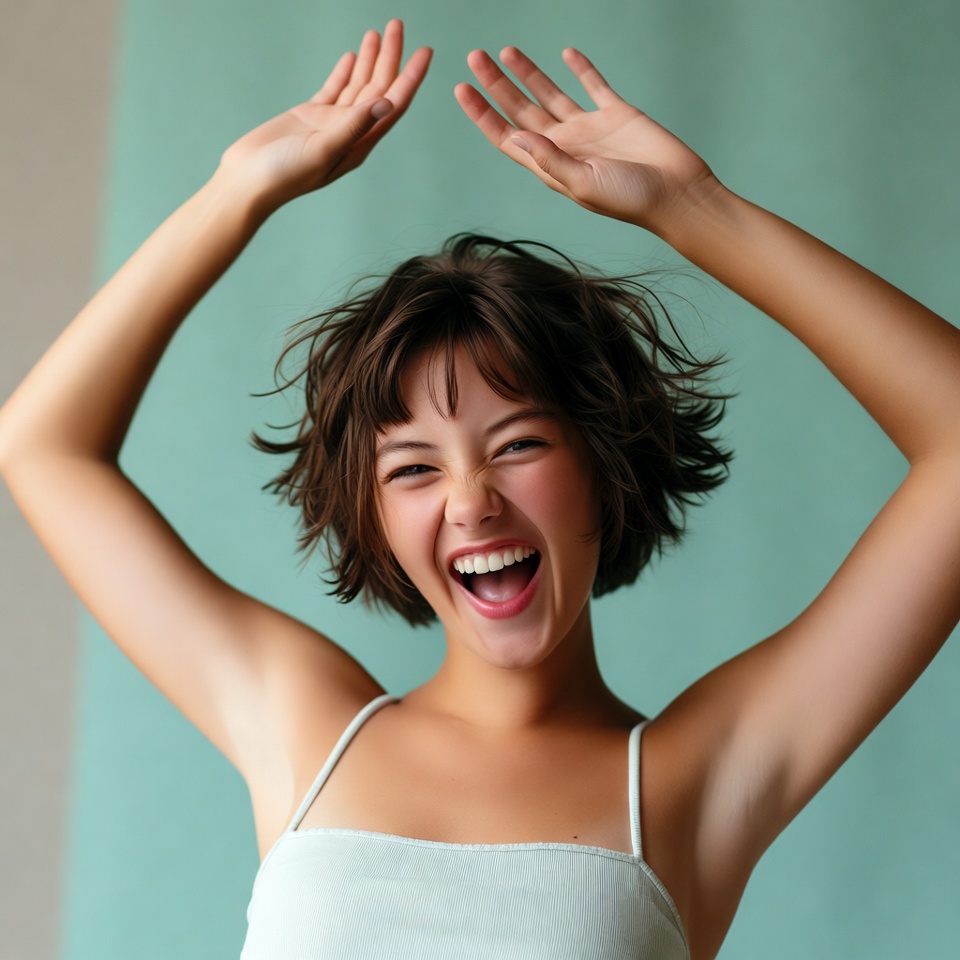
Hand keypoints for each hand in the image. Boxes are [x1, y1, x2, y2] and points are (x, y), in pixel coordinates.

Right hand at [219, 20, 430, 210]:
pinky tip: (353, 56)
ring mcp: (330, 123)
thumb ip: (354, 126)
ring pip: (358, 85)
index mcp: (360, 143)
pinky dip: (345, 72)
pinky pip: (334, 89)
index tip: (425, 50)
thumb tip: (387, 102)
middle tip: (397, 24)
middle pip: (379, 88)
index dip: (411, 77)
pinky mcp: (309, 116)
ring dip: (370, 59)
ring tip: (379, 32)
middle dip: (390, 56)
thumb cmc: (284, 175)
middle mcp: (350, 132)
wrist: (248, 182)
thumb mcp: (322, 150)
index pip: (394, 104)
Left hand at [455, 47, 717, 231]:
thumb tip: (513, 138)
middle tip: (475, 57)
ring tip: (506, 50)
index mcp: (551, 164)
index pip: (507, 136)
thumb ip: (548, 160)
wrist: (675, 193)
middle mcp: (565, 145)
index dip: (483, 114)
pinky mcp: (616, 113)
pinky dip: (580, 68)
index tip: (462, 88)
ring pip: (550, 94)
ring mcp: (589, 128)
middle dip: (497, 85)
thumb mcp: (582, 182)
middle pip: (521, 110)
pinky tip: (565, 53)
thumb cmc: (629, 199)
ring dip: (529, 73)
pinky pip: (593, 85)